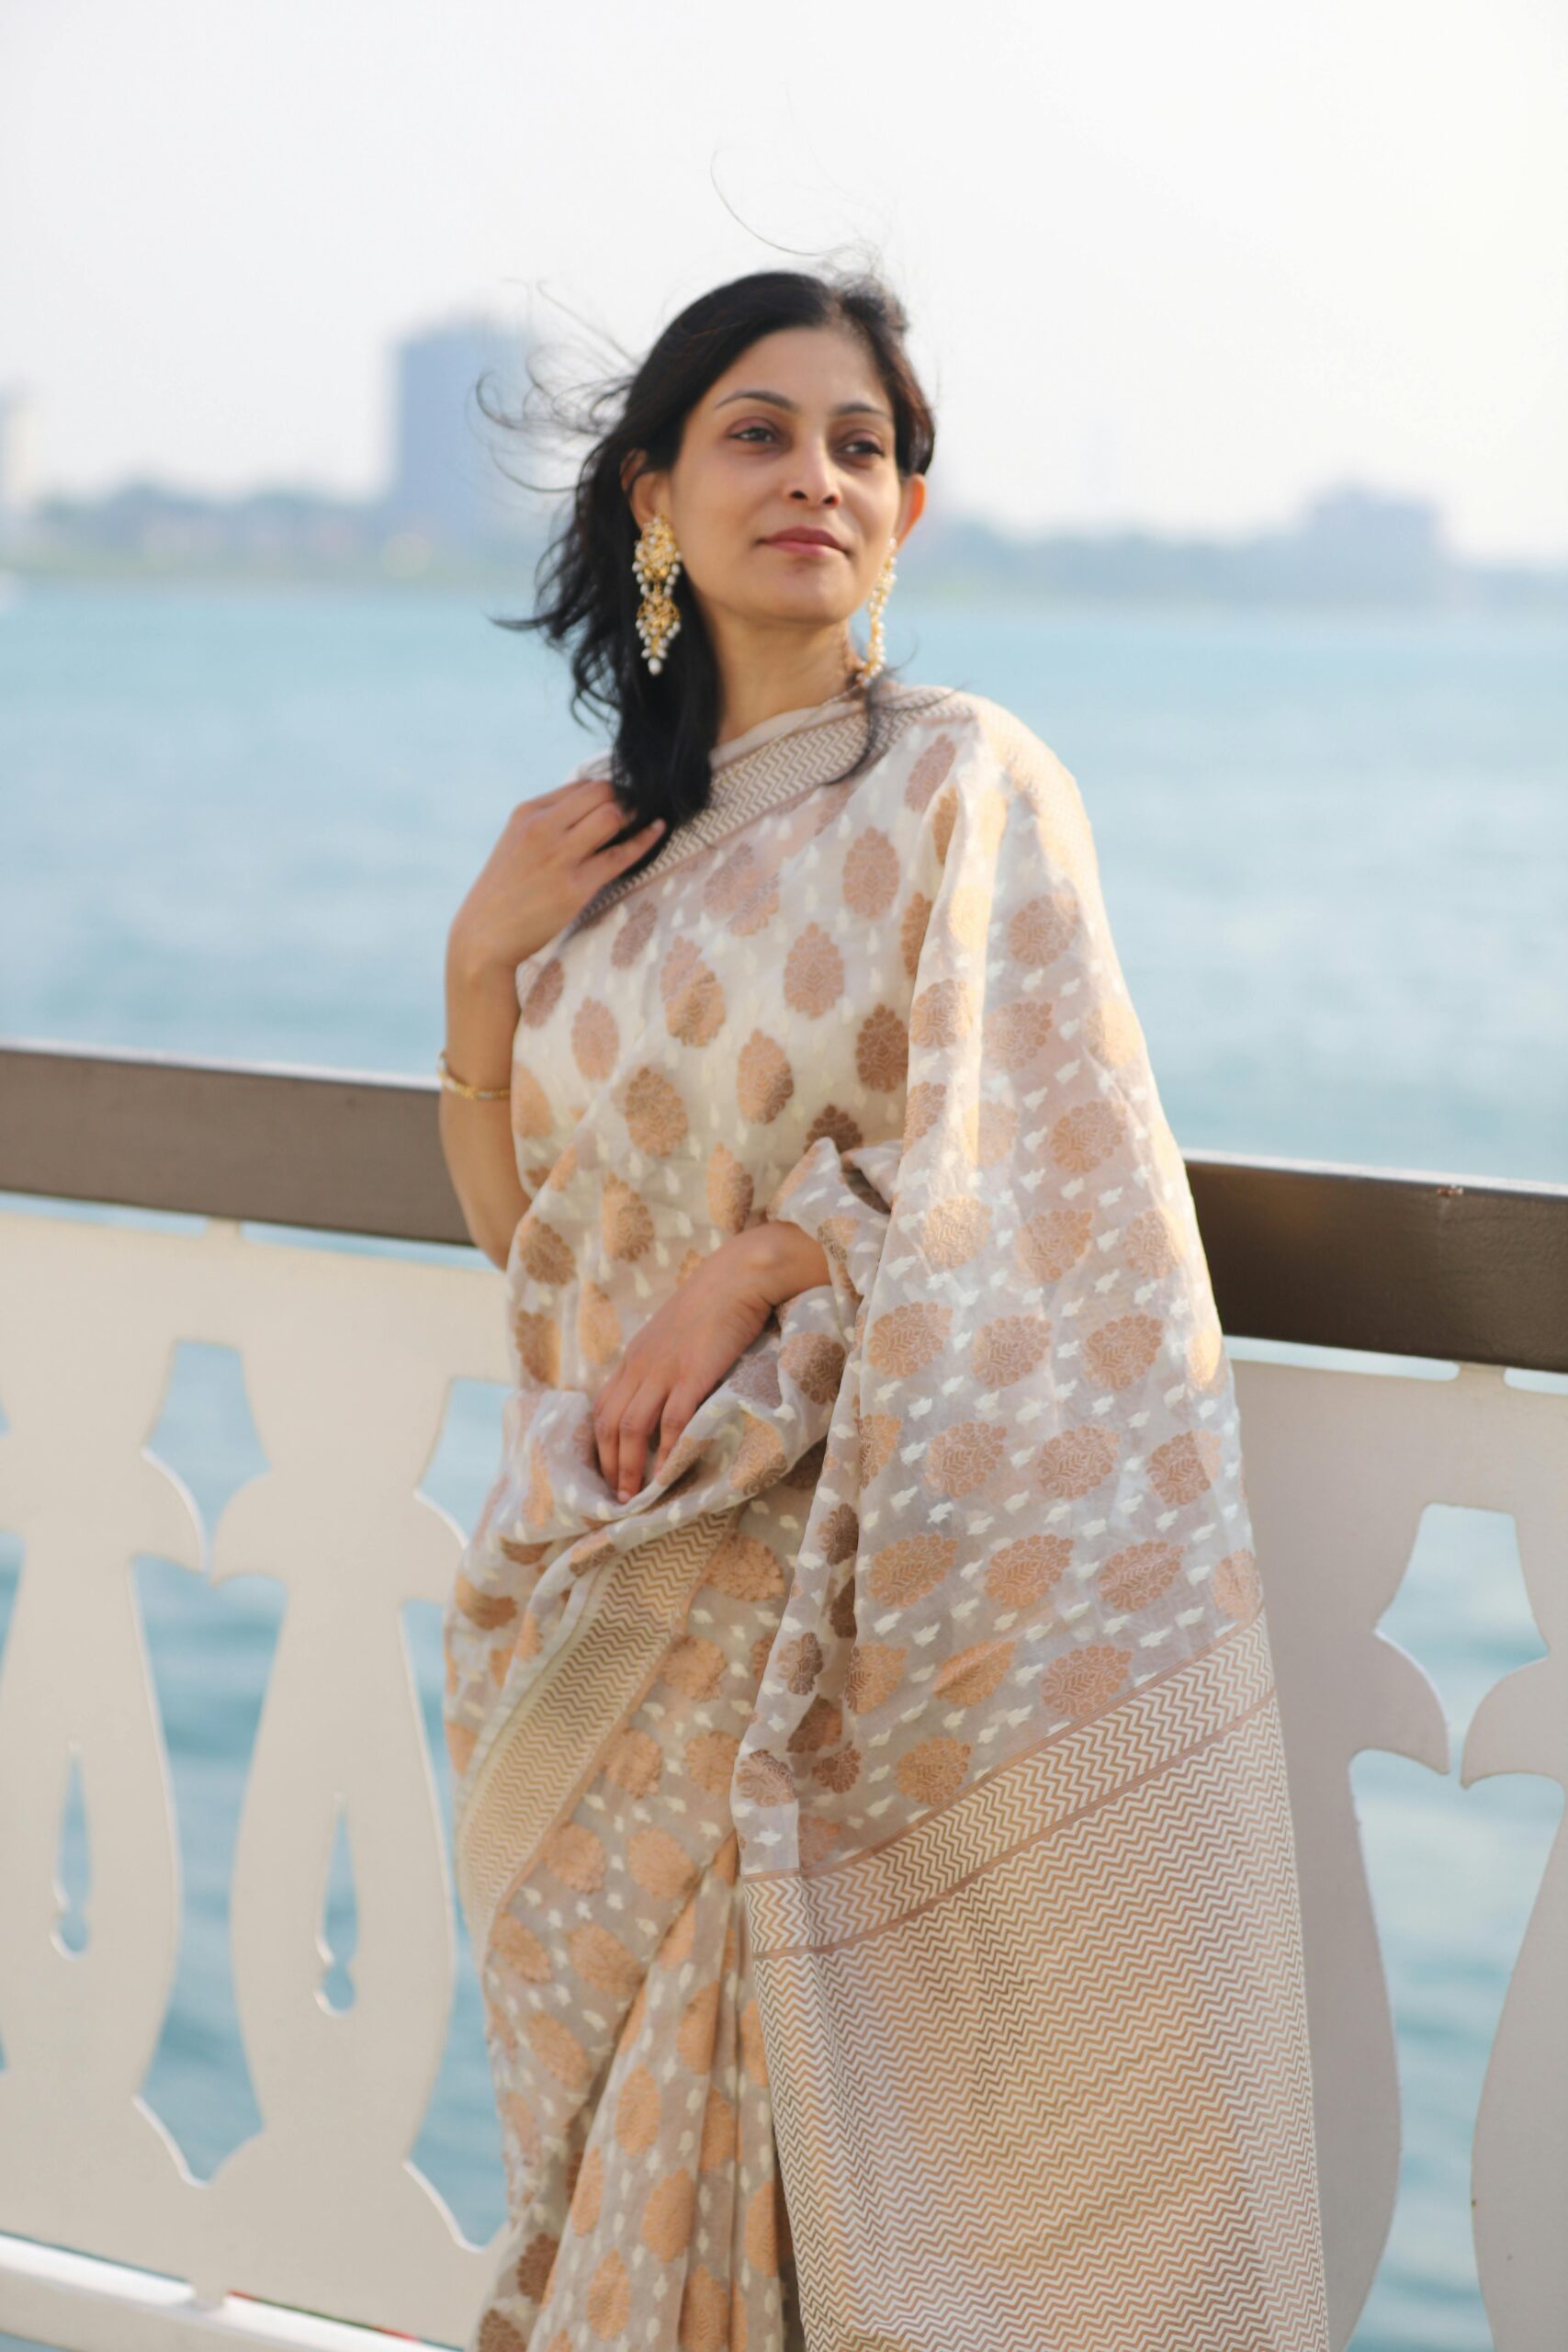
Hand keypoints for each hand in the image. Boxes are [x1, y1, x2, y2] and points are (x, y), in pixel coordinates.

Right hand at [449, 776, 665, 979]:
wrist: (483, 935)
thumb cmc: (505, 891)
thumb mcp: (516, 842)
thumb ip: (549, 823)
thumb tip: (593, 808)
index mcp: (527, 812)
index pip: (582, 785)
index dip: (609, 791)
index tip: (623, 801)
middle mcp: (542, 828)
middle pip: (601, 793)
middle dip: (625, 799)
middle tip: (637, 812)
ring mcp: (558, 857)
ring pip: (612, 816)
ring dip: (634, 817)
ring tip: (643, 822)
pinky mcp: (574, 887)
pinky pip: (620, 855)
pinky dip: (645, 840)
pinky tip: (658, 830)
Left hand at [593, 1222, 831, 1502]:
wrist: (741, 1274)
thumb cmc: (718, 1301)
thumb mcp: (678, 1332)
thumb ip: (665, 1359)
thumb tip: (666, 1392)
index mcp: (636, 1355)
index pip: (602, 1406)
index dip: (600, 1444)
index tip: (607, 1472)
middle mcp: (640, 1364)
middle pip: (608, 1422)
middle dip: (608, 1464)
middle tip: (616, 1497)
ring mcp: (664, 1369)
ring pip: (630, 1427)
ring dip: (628, 1467)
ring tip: (634, 1497)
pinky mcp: (692, 1373)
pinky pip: (670, 1421)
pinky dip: (664, 1453)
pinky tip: (666, 1476)